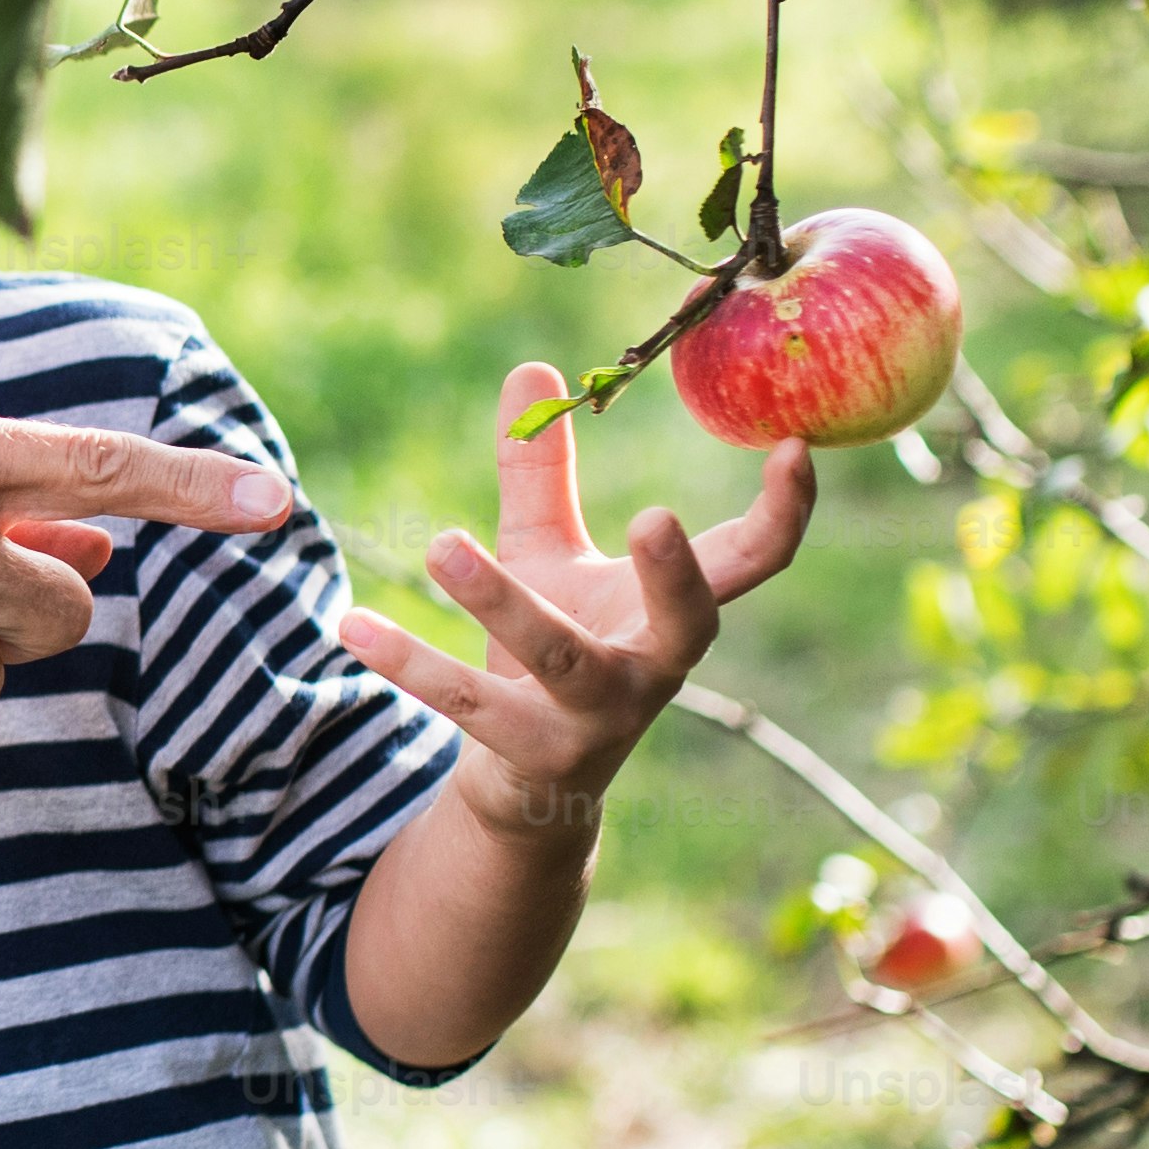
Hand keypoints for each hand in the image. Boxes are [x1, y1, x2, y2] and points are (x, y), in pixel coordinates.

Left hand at [336, 365, 815, 839]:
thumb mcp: (548, 554)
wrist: (525, 783)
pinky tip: (352, 625)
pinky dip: (410, 662)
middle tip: (653, 516)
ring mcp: (598, 719)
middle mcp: (654, 667)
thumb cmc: (555, 645)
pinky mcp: (533, 756)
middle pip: (688, 621)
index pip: (753, 558)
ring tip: (441, 543)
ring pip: (559, 657)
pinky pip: (468, 704)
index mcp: (675, 611)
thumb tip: (530, 365)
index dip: (785, 509)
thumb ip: (541, 469)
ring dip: (501, 601)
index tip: (796, 445)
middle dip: (676, 575)